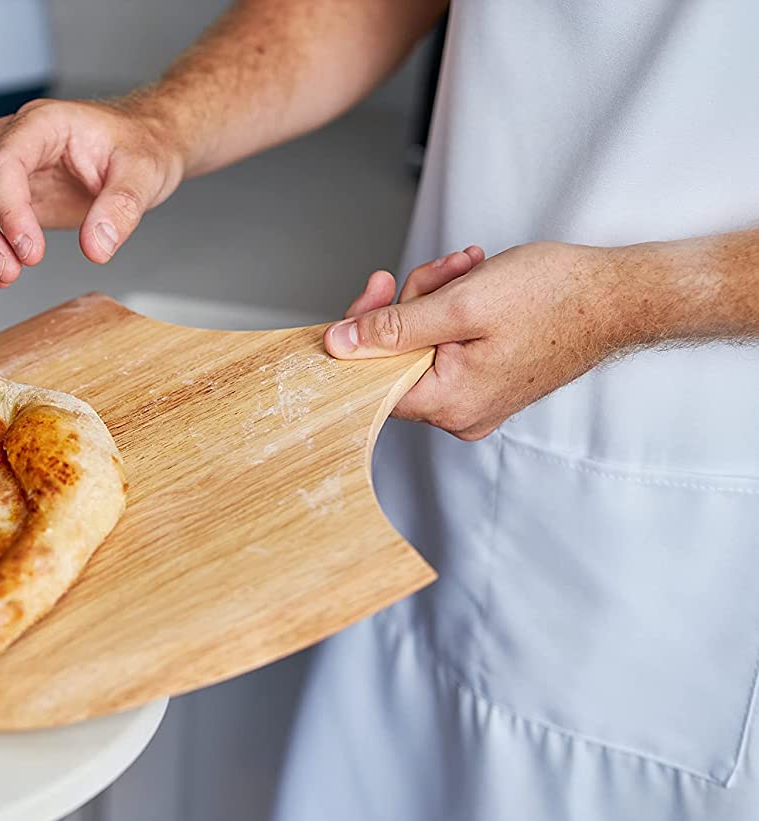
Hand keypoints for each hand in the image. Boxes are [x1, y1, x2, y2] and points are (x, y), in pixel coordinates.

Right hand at [0, 98, 183, 286]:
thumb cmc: (137, 146)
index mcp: (43, 124)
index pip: (2, 163)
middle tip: (7, 271)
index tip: (29, 251)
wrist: (139, 144)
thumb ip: (121, 209)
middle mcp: (12, 138)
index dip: (7, 211)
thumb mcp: (143, 173)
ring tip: (2, 276)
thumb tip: (96, 246)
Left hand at [324, 242, 630, 439]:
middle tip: (446, 269)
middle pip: (397, 357)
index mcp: (449, 403)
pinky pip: (449, 346)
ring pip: (423, 344)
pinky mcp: (490, 383)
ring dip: (437, 297)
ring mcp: (477, 401)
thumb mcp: (460, 303)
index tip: (379, 287)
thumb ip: (393, 328)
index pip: (370, 376)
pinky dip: (455, 309)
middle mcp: (460, 414)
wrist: (619, 296)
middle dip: (414, 302)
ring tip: (470, 268)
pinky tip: (476, 280)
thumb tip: (339, 344)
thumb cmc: (555, 296)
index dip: (365, 328)